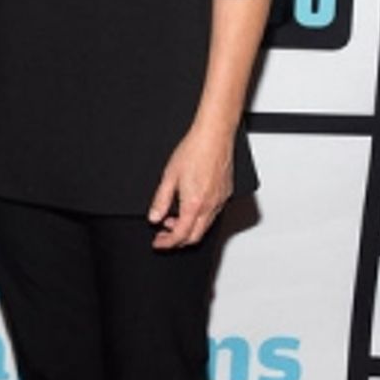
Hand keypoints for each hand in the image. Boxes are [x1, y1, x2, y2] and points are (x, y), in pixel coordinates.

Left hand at [147, 123, 232, 249]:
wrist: (214, 136)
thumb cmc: (194, 151)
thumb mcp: (169, 177)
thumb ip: (160, 201)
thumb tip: (154, 217)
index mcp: (194, 204)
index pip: (180, 235)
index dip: (167, 243)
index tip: (158, 242)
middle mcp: (210, 206)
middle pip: (194, 236)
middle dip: (177, 240)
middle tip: (163, 235)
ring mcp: (220, 201)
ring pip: (205, 227)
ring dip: (188, 228)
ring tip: (173, 219)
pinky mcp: (226, 194)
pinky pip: (213, 214)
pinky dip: (199, 218)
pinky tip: (189, 207)